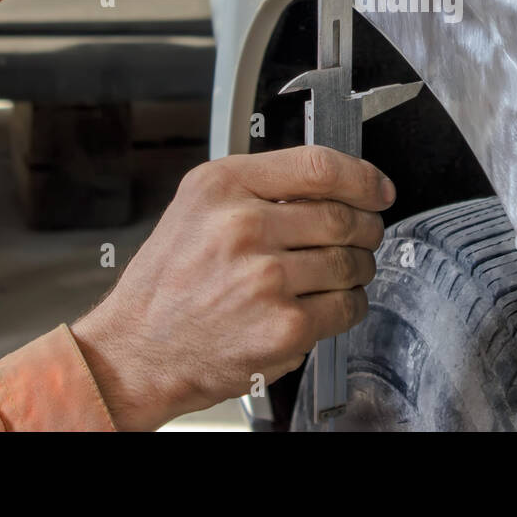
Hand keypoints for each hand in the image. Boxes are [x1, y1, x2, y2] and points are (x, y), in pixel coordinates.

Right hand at [70, 146, 393, 430]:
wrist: (138, 350)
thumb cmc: (168, 283)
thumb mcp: (198, 208)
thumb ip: (259, 188)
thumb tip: (334, 183)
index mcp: (222, 187)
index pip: (318, 166)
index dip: (361, 177)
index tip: (377, 188)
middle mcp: (242, 227)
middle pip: (342, 216)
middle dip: (365, 228)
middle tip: (363, 235)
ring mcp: (265, 278)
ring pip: (350, 262)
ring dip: (358, 268)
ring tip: (342, 272)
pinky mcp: (284, 326)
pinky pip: (346, 307)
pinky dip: (350, 305)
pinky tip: (330, 303)